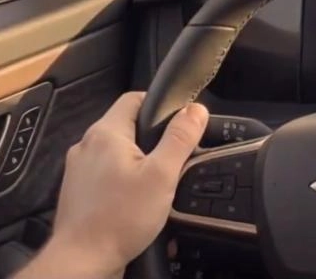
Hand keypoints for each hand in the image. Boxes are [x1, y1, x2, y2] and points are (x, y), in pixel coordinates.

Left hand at [16, 92, 207, 278]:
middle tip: (173, 157)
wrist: (82, 261)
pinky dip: (122, 177)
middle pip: (126, 125)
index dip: (160, 104)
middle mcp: (85, 145)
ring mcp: (77, 169)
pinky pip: (105, 171)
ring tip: (156, 181)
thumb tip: (197, 109)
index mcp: (105, 133)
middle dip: (152, 137)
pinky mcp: (77, 190)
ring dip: (137, 159)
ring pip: (115, 150)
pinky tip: (135, 198)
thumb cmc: (121, 218)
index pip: (134, 98)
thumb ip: (180, 138)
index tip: (179, 122)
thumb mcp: (162, 175)